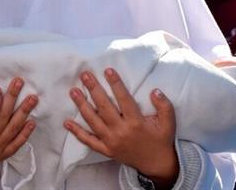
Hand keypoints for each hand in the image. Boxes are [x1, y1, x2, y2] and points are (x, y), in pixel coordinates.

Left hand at [65, 69, 178, 188]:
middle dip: (94, 89)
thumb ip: (164, 105)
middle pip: (104, 107)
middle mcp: (121, 132)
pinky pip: (89, 141)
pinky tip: (67, 123)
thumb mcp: (169, 123)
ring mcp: (111, 142)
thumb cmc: (161, 140)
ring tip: (73, 91)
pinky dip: (77, 132)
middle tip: (85, 75)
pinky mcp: (106, 150)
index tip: (108, 70)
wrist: (156, 164)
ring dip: (82, 105)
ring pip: (93, 121)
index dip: (115, 84)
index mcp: (136, 123)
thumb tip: (154, 91)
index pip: (123, 99)